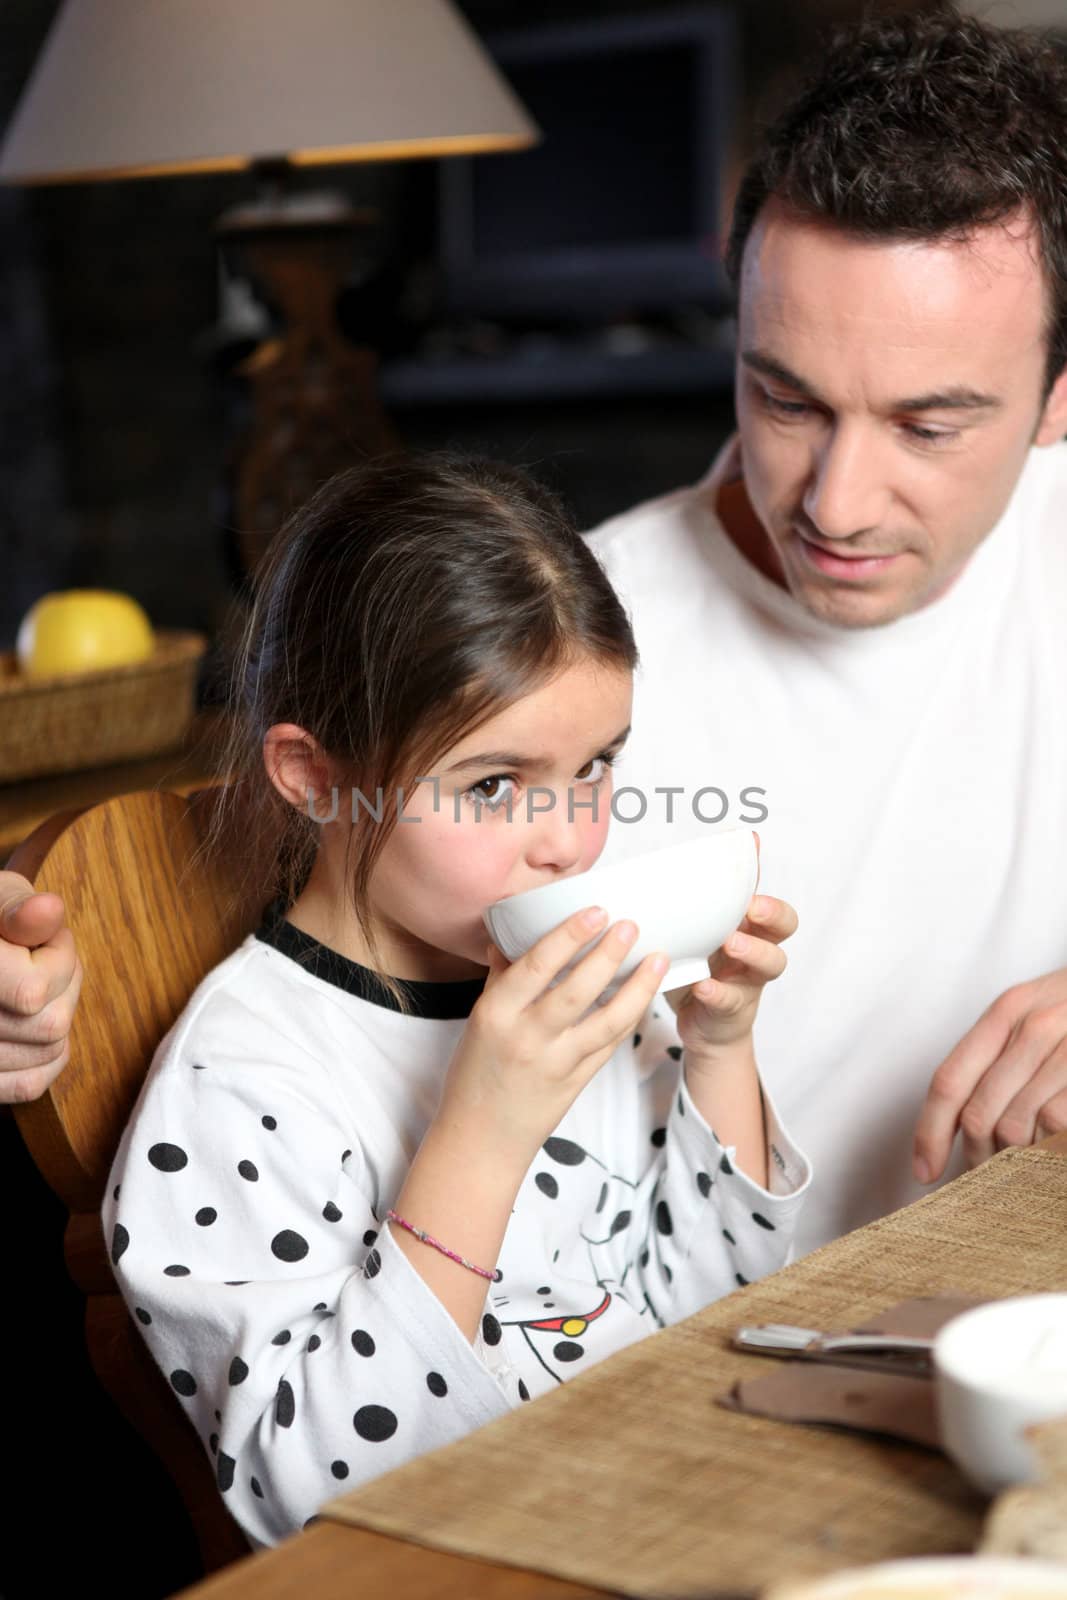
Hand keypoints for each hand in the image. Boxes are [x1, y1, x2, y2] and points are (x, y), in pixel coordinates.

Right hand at [0, 873, 81, 1103]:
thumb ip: (16, 908)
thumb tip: (49, 910)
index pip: (34, 991)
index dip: (57, 955)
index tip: (44, 934)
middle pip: (50, 1025)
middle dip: (63, 984)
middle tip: (41, 956)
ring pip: (48, 1053)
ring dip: (55, 1014)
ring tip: (33, 982)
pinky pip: (28, 1085)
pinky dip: (45, 1057)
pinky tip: (35, 1022)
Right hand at [436, 907, 666, 1161]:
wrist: (481, 1139)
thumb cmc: (474, 1075)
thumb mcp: (477, 1022)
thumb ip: (499, 979)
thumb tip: (507, 938)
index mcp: (496, 1015)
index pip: (536, 966)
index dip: (568, 936)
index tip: (595, 912)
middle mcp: (527, 1038)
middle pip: (576, 991)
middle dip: (608, 955)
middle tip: (630, 926)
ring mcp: (556, 1064)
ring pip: (605, 1021)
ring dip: (636, 989)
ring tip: (657, 959)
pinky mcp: (577, 1082)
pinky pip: (610, 1045)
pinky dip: (629, 1018)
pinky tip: (644, 995)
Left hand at [666, 895, 796, 1059]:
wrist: (701, 1025)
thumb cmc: (699, 970)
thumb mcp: (699, 937)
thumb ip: (697, 910)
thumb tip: (675, 866)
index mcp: (749, 930)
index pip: (777, 910)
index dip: (772, 900)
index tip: (752, 891)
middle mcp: (756, 952)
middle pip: (784, 928)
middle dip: (773, 916)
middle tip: (752, 910)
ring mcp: (748, 981)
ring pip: (770, 963)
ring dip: (753, 950)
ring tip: (730, 944)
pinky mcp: (732, 1008)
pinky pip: (730, 999)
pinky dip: (717, 991)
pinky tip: (703, 986)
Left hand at [913, 966, 1066, 1182]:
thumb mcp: (1035, 1014)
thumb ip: (995, 1058)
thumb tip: (955, 1123)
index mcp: (1006, 1012)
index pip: (949, 1081)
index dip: (930, 1133)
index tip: (924, 1171)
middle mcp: (1033, 1027)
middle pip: (980, 1115)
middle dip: (977, 1157)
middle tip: (983, 1175)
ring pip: (1017, 1129)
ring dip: (1014, 1159)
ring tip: (1022, 1163)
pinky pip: (1055, 1129)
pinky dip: (1047, 1151)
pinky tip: (1050, 1149)